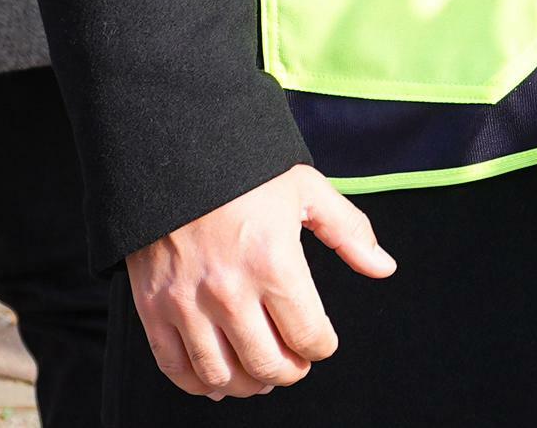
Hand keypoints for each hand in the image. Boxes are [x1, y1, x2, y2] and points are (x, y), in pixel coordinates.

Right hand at [126, 163, 394, 398]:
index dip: (322, 347)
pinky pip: (175, 366)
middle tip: (294, 363)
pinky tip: (216, 378)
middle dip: (290, 372)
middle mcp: (229, 290)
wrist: (174, 151)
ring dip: (247, 384)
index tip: (320, 342)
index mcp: (274, 262)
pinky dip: (199, 383)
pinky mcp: (152, 307)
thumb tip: (384, 267)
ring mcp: (186, 302)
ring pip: (221, 375)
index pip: (309, 337)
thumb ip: (348, 232)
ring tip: (259, 375)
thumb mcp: (306, 189)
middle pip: (268, 365)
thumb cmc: (244, 171)